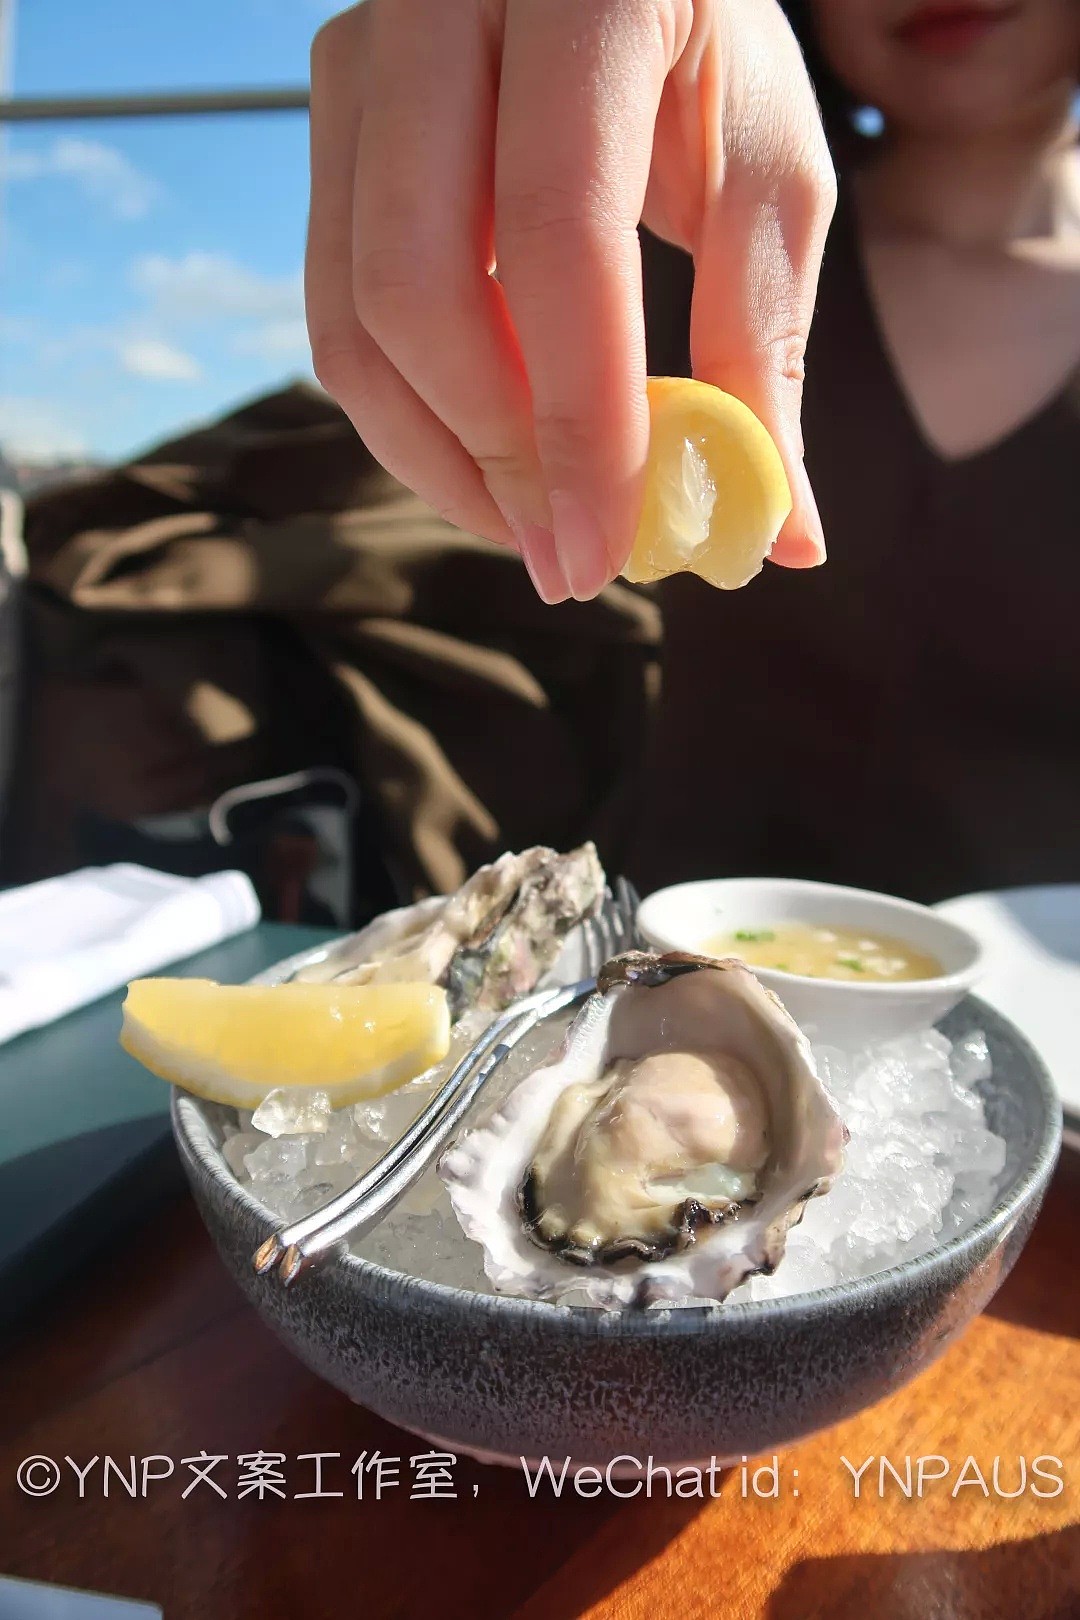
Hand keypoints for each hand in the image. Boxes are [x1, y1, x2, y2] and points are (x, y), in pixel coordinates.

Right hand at [306, 0, 835, 602]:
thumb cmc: (711, 52)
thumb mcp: (771, 173)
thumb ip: (767, 344)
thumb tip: (784, 536)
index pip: (558, 240)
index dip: (576, 419)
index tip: (603, 552)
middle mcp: (438, 6)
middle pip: (416, 289)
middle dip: (495, 458)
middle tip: (566, 558)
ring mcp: (362, 59)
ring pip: (353, 315)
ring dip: (438, 457)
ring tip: (531, 526)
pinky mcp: (330, 119)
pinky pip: (334, 307)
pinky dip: (406, 412)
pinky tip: (486, 460)